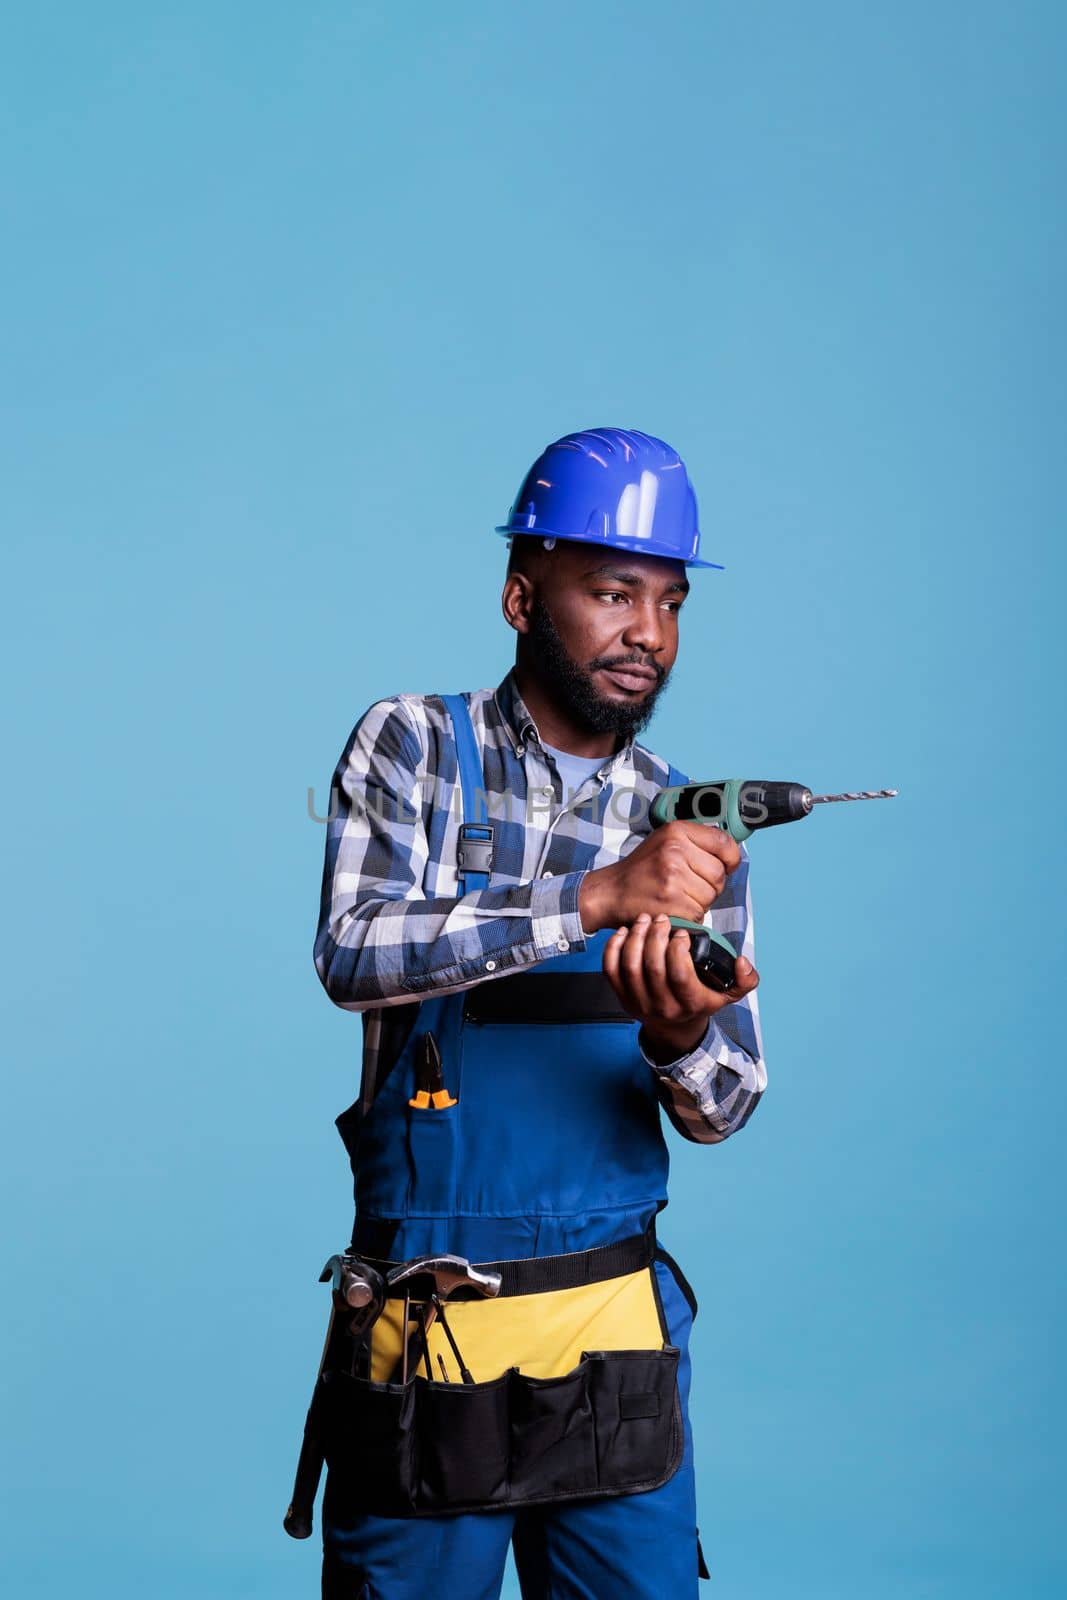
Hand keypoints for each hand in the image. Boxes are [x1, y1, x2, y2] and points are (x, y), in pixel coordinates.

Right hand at [579, 822, 741, 933]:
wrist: (609, 892)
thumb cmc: (641, 870)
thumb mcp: (664, 841)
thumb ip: (695, 842)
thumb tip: (731, 853)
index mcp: (676, 831)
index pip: (724, 842)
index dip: (731, 858)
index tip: (727, 865)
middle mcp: (675, 850)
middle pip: (719, 874)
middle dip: (711, 885)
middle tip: (690, 886)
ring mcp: (673, 876)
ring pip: (711, 896)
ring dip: (700, 902)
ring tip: (678, 897)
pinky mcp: (671, 902)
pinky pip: (699, 914)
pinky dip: (690, 916)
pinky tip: (674, 909)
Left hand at [603, 913, 759, 1062]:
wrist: (673, 1026)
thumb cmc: (701, 1000)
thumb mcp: (728, 994)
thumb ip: (744, 979)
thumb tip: (741, 961)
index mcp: (690, 1003)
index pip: (679, 974)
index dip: (678, 948)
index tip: (682, 933)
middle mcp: (663, 1007)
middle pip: (652, 966)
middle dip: (655, 936)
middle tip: (661, 918)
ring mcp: (639, 1003)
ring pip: (630, 966)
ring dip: (635, 938)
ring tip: (644, 920)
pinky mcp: (621, 997)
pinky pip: (610, 971)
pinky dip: (613, 948)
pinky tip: (623, 932)